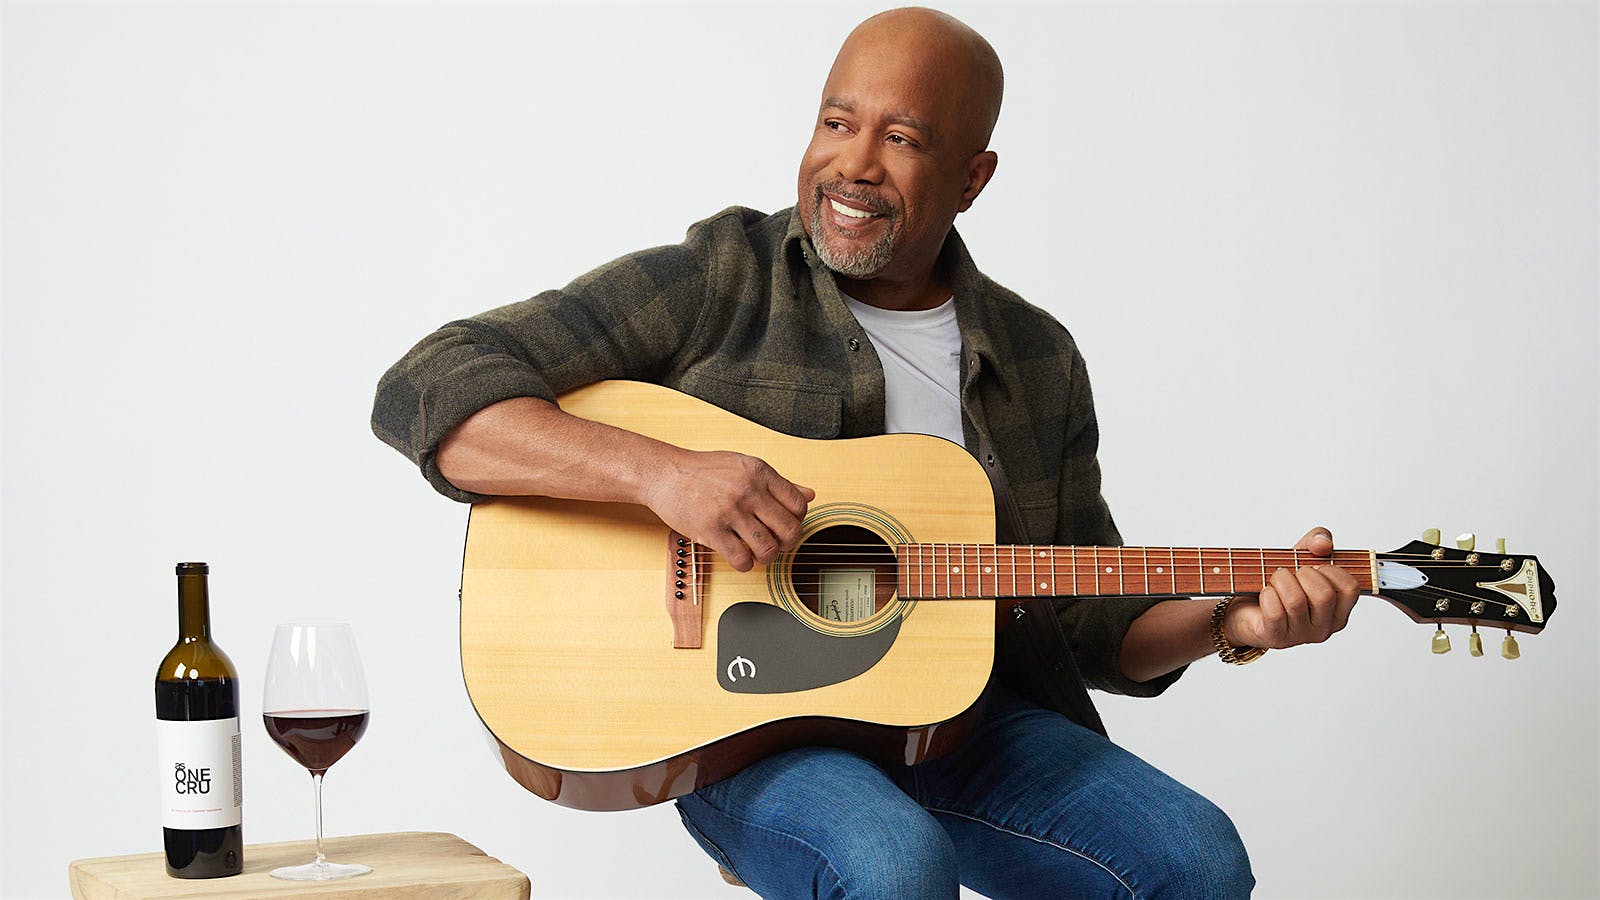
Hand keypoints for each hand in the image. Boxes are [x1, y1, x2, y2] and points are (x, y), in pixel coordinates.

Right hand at [644, 448, 814, 571]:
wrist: (666, 474)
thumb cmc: (704, 471)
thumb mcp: (744, 466)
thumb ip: (777, 482)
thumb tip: (810, 495)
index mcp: (759, 472)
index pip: (798, 504)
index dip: (797, 520)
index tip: (786, 525)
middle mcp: (748, 490)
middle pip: (789, 529)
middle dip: (787, 543)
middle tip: (777, 544)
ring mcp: (730, 511)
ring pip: (768, 549)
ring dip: (767, 558)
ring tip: (758, 553)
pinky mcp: (711, 530)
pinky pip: (741, 559)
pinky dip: (745, 565)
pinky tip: (739, 557)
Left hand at [1222, 527, 1359, 649]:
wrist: (1247, 606)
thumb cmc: (1281, 584)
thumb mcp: (1302, 556)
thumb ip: (1318, 540)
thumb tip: (1323, 544)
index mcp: (1338, 610)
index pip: (1350, 588)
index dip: (1330, 569)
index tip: (1314, 567)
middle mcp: (1324, 627)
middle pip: (1324, 595)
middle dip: (1303, 574)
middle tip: (1291, 572)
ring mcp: (1301, 636)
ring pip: (1296, 601)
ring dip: (1280, 580)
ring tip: (1275, 579)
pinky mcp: (1277, 638)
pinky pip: (1274, 611)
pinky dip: (1267, 594)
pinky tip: (1266, 593)